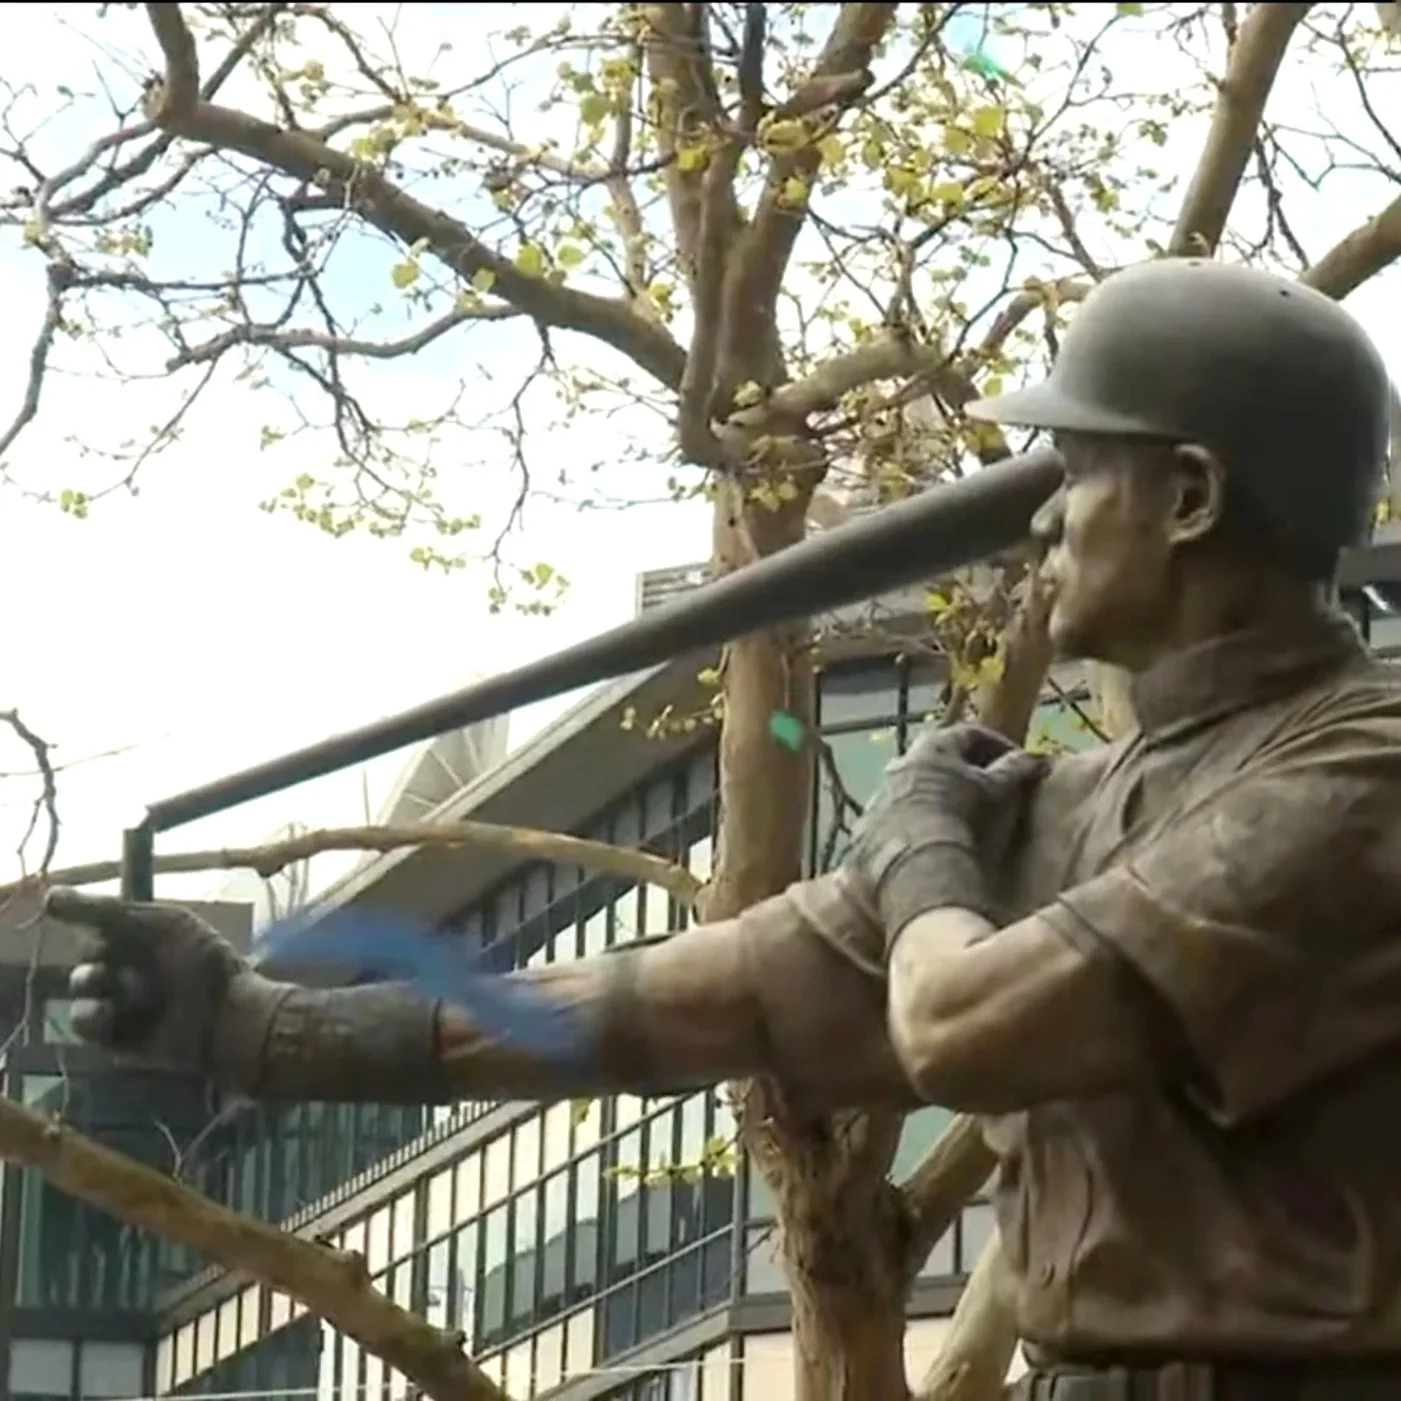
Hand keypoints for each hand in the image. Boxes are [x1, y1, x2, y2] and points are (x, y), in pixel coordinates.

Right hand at [44, 888, 245, 1072]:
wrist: (223, 1018)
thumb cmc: (200, 963)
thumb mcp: (160, 924)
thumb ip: (103, 911)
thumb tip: (48, 895)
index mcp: (146, 934)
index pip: (99, 921)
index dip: (85, 917)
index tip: (61, 909)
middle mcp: (131, 965)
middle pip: (86, 954)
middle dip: (95, 955)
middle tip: (112, 957)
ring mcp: (122, 1001)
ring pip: (80, 987)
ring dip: (91, 984)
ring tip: (113, 988)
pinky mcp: (115, 1036)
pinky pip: (83, 1024)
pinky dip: (93, 1017)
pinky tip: (110, 1015)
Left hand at [844, 723, 1046, 946]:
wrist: (911, 859)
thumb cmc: (959, 815)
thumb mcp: (994, 791)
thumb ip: (1014, 770)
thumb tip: (1034, 758)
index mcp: (934, 746)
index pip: (970, 733)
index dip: (997, 745)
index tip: (1015, 761)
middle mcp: (903, 761)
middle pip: (938, 757)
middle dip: (962, 767)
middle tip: (985, 785)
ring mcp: (883, 791)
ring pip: (914, 784)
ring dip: (936, 793)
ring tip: (957, 813)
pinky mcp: (870, 822)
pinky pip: (897, 814)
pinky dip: (915, 819)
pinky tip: (928, 838)